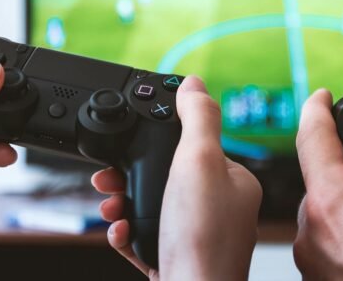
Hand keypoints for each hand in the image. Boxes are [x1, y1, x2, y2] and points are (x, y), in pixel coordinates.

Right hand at [91, 76, 261, 279]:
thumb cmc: (202, 239)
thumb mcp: (198, 161)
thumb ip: (197, 118)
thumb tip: (195, 83)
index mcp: (233, 181)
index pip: (195, 144)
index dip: (160, 139)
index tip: (132, 137)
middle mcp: (220, 208)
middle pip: (167, 175)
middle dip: (132, 173)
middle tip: (109, 176)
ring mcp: (198, 236)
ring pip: (153, 205)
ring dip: (124, 201)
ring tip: (111, 204)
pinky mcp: (177, 260)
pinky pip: (145, 236)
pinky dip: (127, 231)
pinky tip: (121, 232)